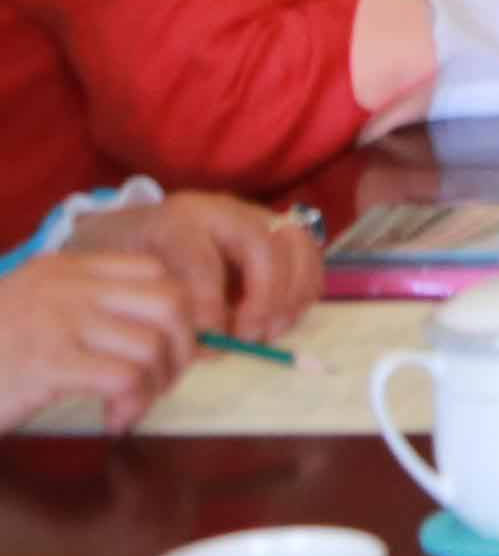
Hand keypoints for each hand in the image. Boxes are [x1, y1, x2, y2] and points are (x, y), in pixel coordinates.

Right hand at [0, 242, 194, 434]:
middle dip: (182, 347)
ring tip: (131, 408)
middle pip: (171, 302)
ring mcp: (58, 321)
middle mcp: (68, 287)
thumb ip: (84, 307)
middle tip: (161, 383)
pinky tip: (114, 422)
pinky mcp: (47, 362)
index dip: (178, 315)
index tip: (167, 351)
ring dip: (157, 385)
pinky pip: (124, 377)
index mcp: (66, 268)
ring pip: (152, 343)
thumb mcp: (35, 311)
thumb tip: (153, 336)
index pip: (156, 273)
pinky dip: (132, 405)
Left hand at [62, 191, 323, 342]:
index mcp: (177, 220)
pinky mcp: (278, 230)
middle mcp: (223, 210)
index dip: (208, 303)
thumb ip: (167, 310)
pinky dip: (304, 290)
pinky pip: (309, 256)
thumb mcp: (131, 281)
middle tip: (248, 336)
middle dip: (264, 297)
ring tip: (269, 331)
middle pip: (264, 244)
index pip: (201, 259)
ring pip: (298, 244)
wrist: (136, 232)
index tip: (208, 339)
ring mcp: (256, 215)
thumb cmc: (131, 262)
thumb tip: (211, 345)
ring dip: (291, 295)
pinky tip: (279, 318)